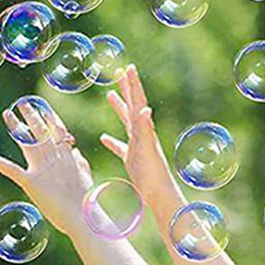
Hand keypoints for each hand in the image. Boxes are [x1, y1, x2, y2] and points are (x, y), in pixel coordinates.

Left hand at [0, 100, 94, 237]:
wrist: (82, 216)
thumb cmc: (85, 201)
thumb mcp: (84, 176)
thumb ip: (79, 163)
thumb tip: (74, 153)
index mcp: (68, 155)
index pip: (58, 130)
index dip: (50, 117)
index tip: (43, 106)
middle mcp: (54, 157)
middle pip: (40, 130)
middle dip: (31, 115)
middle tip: (22, 103)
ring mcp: (42, 168)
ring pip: (26, 142)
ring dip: (15, 127)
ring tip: (7, 114)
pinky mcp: (30, 182)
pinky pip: (11, 169)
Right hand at [100, 64, 177, 203]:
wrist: (160, 196)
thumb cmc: (154, 176)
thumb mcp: (148, 150)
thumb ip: (145, 130)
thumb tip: (145, 108)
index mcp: (144, 130)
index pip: (137, 102)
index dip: (133, 85)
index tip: (129, 68)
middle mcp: (142, 135)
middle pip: (132, 106)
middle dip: (127, 89)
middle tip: (121, 72)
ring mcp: (137, 147)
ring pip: (126, 123)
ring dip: (119, 108)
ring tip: (110, 95)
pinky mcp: (133, 160)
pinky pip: (120, 147)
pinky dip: (112, 141)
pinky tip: (104, 138)